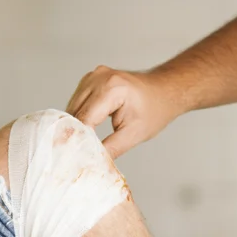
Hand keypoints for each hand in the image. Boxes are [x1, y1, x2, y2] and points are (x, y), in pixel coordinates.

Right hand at [66, 66, 185, 158]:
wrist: (164, 92)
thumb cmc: (155, 110)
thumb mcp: (134, 134)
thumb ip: (111, 148)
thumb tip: (92, 161)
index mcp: (111, 89)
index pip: (84, 119)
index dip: (78, 139)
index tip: (75, 157)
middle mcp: (98, 77)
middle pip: (75, 112)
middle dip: (75, 134)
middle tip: (78, 155)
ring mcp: (93, 76)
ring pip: (72, 107)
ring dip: (75, 126)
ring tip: (82, 144)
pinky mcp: (90, 79)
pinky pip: (77, 101)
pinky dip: (79, 117)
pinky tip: (85, 130)